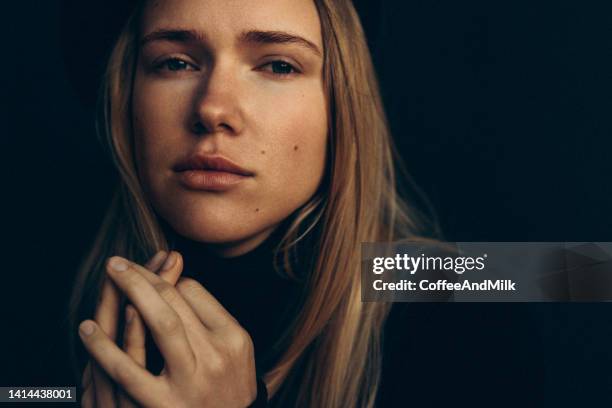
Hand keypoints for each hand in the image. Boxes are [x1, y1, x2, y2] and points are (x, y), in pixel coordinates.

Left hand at [78, 252, 258, 407]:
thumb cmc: (228, 388)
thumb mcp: (236, 350)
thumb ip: (211, 316)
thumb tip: (176, 282)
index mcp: (233, 337)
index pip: (194, 292)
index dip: (166, 279)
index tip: (148, 279)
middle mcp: (216, 355)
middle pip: (179, 303)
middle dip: (145, 276)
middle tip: (119, 261)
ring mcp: (191, 380)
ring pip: (163, 324)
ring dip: (132, 292)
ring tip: (110, 274)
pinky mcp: (163, 405)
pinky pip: (129, 372)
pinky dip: (105, 348)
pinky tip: (88, 328)